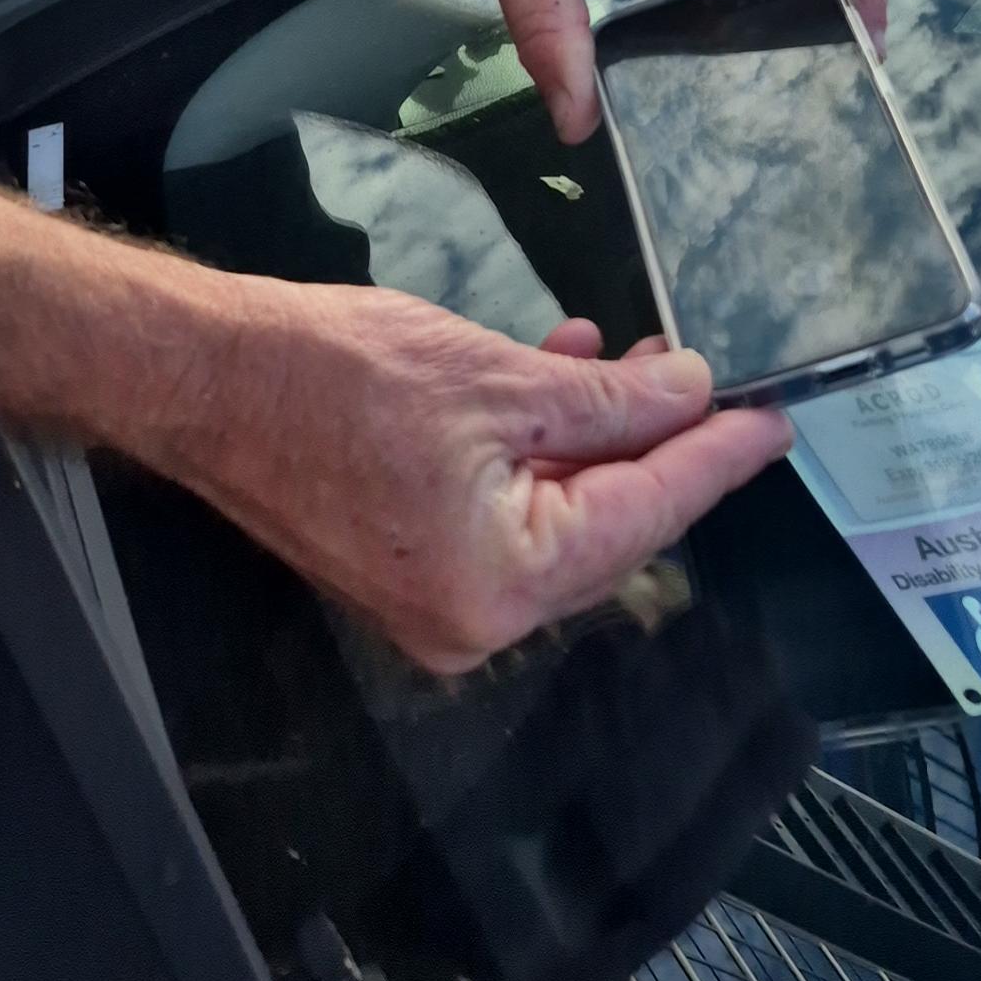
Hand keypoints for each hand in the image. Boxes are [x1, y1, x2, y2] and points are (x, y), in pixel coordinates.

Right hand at [171, 278, 788, 673]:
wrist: (204, 379)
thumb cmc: (333, 376)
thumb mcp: (495, 378)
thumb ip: (608, 399)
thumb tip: (691, 396)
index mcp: (502, 586)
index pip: (644, 518)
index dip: (714, 459)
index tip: (775, 423)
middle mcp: (475, 619)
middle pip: (606, 528)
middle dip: (660, 446)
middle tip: (718, 381)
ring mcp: (437, 600)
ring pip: (558, 515)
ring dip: (601, 438)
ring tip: (647, 360)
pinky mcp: (408, 564)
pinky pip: (506, 511)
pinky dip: (540, 449)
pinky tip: (566, 371)